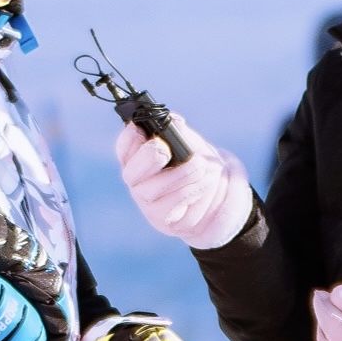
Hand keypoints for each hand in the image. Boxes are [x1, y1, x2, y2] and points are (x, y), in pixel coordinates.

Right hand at [115, 117, 252, 250]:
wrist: (217, 191)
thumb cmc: (197, 162)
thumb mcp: (190, 142)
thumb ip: (180, 131)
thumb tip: (174, 121)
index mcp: (139, 157)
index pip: (124, 148)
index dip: (128, 139)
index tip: (138, 129)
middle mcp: (137, 180)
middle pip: (130, 172)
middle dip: (147, 158)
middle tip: (164, 150)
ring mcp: (147, 202)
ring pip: (151, 190)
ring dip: (179, 175)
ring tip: (201, 165)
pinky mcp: (162, 219)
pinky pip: (170, 206)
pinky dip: (190, 190)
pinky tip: (205, 181)